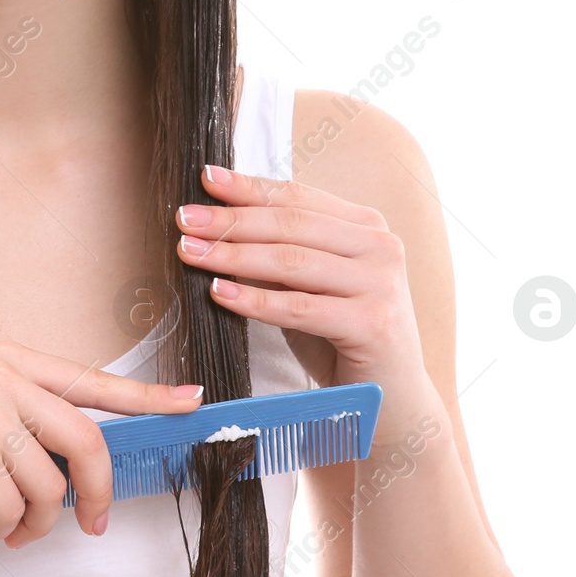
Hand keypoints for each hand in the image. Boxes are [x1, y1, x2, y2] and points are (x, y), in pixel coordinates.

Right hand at [0, 341, 206, 547]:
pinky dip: (1, 530)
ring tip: (0, 524)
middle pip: (87, 440)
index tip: (189, 404)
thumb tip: (91, 459)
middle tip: (90, 523)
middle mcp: (1, 381)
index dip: (147, 398)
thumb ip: (29, 418)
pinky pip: (15, 512)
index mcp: (9, 361)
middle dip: (96, 491)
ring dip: (33, 523)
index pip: (91, 381)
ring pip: (50, 487)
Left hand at [174, 163, 425, 392]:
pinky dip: (255, 300)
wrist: (390, 399)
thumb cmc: (340, 337)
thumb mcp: (307, 286)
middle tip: (185, 219)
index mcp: (366, 226)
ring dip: (234, 255)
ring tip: (191, 252)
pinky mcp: (372, 323)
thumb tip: (214, 226)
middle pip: (291, 223)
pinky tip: (220, 293)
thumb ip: (275, 254)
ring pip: (292, 261)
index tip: (206, 178)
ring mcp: (380, 284)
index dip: (249, 187)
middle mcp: (380, 246)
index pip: (298, 197)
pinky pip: (300, 307)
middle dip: (232, 220)